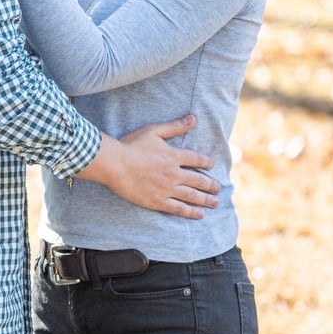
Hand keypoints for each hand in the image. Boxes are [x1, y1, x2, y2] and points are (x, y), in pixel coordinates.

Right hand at [76, 115, 220, 219]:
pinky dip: (191, 212)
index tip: (212, 166)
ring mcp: (166, 189)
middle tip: (218, 189)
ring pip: (192, 196)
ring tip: (215, 203)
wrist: (114, 164)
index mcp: (173, 155)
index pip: (197, 159)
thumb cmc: (131, 145)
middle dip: (211, 185)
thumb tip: (192, 119)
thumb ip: (174, 126)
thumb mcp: (153, 131)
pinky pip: (179, 208)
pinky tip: (200, 214)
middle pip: (199, 180)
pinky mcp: (157, 201)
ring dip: (206, 200)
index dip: (207, 162)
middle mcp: (173, 173)